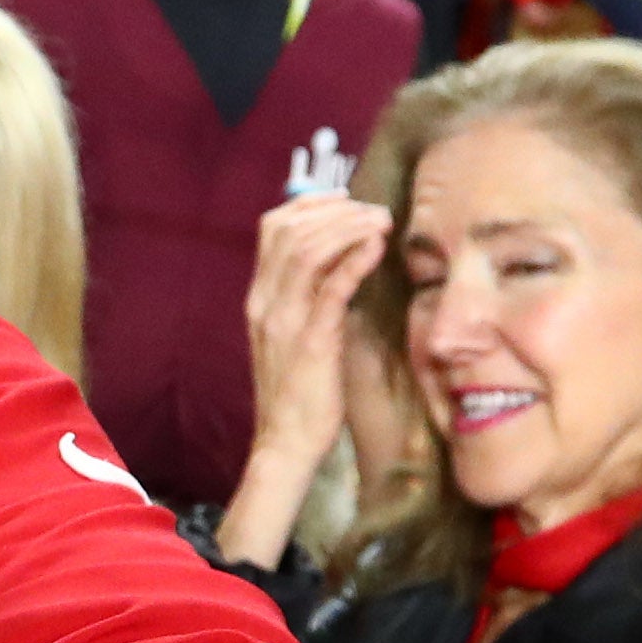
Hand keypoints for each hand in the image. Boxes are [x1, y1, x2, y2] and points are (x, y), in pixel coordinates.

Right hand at [242, 191, 392, 470]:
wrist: (285, 442)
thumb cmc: (299, 392)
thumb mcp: (295, 335)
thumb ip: (308, 297)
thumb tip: (341, 260)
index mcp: (259, 299)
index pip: (272, 229)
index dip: (310, 204)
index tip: (346, 200)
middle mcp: (266, 303)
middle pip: (291, 230)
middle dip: (337, 210)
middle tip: (376, 212)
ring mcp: (285, 321)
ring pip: (308, 249)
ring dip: (349, 228)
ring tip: (382, 224)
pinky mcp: (311, 341)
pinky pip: (331, 287)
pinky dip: (355, 259)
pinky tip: (377, 247)